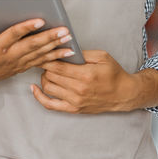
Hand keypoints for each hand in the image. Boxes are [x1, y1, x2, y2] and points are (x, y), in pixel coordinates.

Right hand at [0, 11, 76, 88]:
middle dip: (50, 38)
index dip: (27, 28)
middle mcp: (9, 56)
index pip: (14, 35)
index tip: (40, 20)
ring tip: (70, 39)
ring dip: (56, 47)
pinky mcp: (22, 67)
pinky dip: (55, 57)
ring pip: (39, 54)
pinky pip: (41, 62)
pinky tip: (67, 52)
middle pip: (32, 45)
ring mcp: (17, 63)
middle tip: (64, 30)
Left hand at [32, 51, 149, 112]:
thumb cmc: (114, 74)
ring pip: (48, 88)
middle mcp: (78, 90)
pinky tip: (34, 88)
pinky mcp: (73, 109)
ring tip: (48, 71)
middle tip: (45, 59)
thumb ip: (83, 52)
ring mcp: (75, 101)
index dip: (47, 58)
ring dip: (44, 78)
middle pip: (51, 76)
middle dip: (45, 66)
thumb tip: (64, 48)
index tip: (43, 52)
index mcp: (86, 75)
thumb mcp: (102, 57)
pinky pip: (50, 105)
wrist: (123, 94)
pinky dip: (39, 97)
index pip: (58, 66)